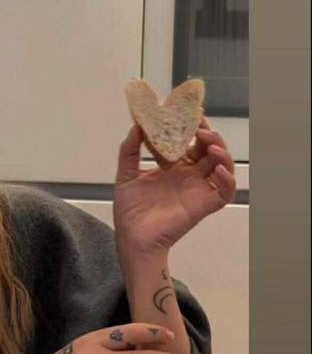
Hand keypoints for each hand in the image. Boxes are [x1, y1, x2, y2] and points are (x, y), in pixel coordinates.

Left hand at [113, 118, 236, 255]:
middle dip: (211, 136)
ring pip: (224, 168)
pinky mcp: (203, 206)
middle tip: (199, 129)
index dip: (196, 128)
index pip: (194, 143)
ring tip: (210, 146)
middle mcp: (191, 176)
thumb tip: (136, 127)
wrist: (131, 237)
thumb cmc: (130, 211)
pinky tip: (217, 171)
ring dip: (223, 154)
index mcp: (176, 167)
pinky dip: (227, 180)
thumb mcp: (125, 175)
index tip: (191, 115)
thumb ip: (129, 151)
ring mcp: (199, 190)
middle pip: (212, 151)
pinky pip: (224, 192)